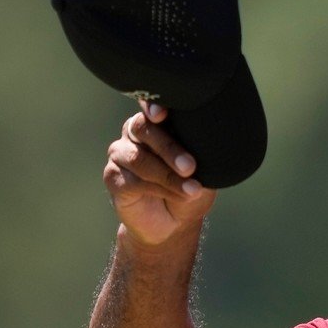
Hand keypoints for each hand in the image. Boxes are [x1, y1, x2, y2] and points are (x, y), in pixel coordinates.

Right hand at [104, 101, 216, 246]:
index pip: (151, 105)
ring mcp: (121, 153)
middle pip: (144, 129)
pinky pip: (133, 180)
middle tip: (191, 166)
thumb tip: (213, 142)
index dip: (152, 105)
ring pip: (139, 157)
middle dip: (169, 148)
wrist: (174, 222)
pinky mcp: (113, 177)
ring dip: (167, 175)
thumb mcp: (204, 168)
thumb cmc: (191, 185)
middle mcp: (135, 132)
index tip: (162, 114)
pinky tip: (177, 195)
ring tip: (192, 189)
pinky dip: (159, 189)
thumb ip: (202, 151)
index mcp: (157, 121)